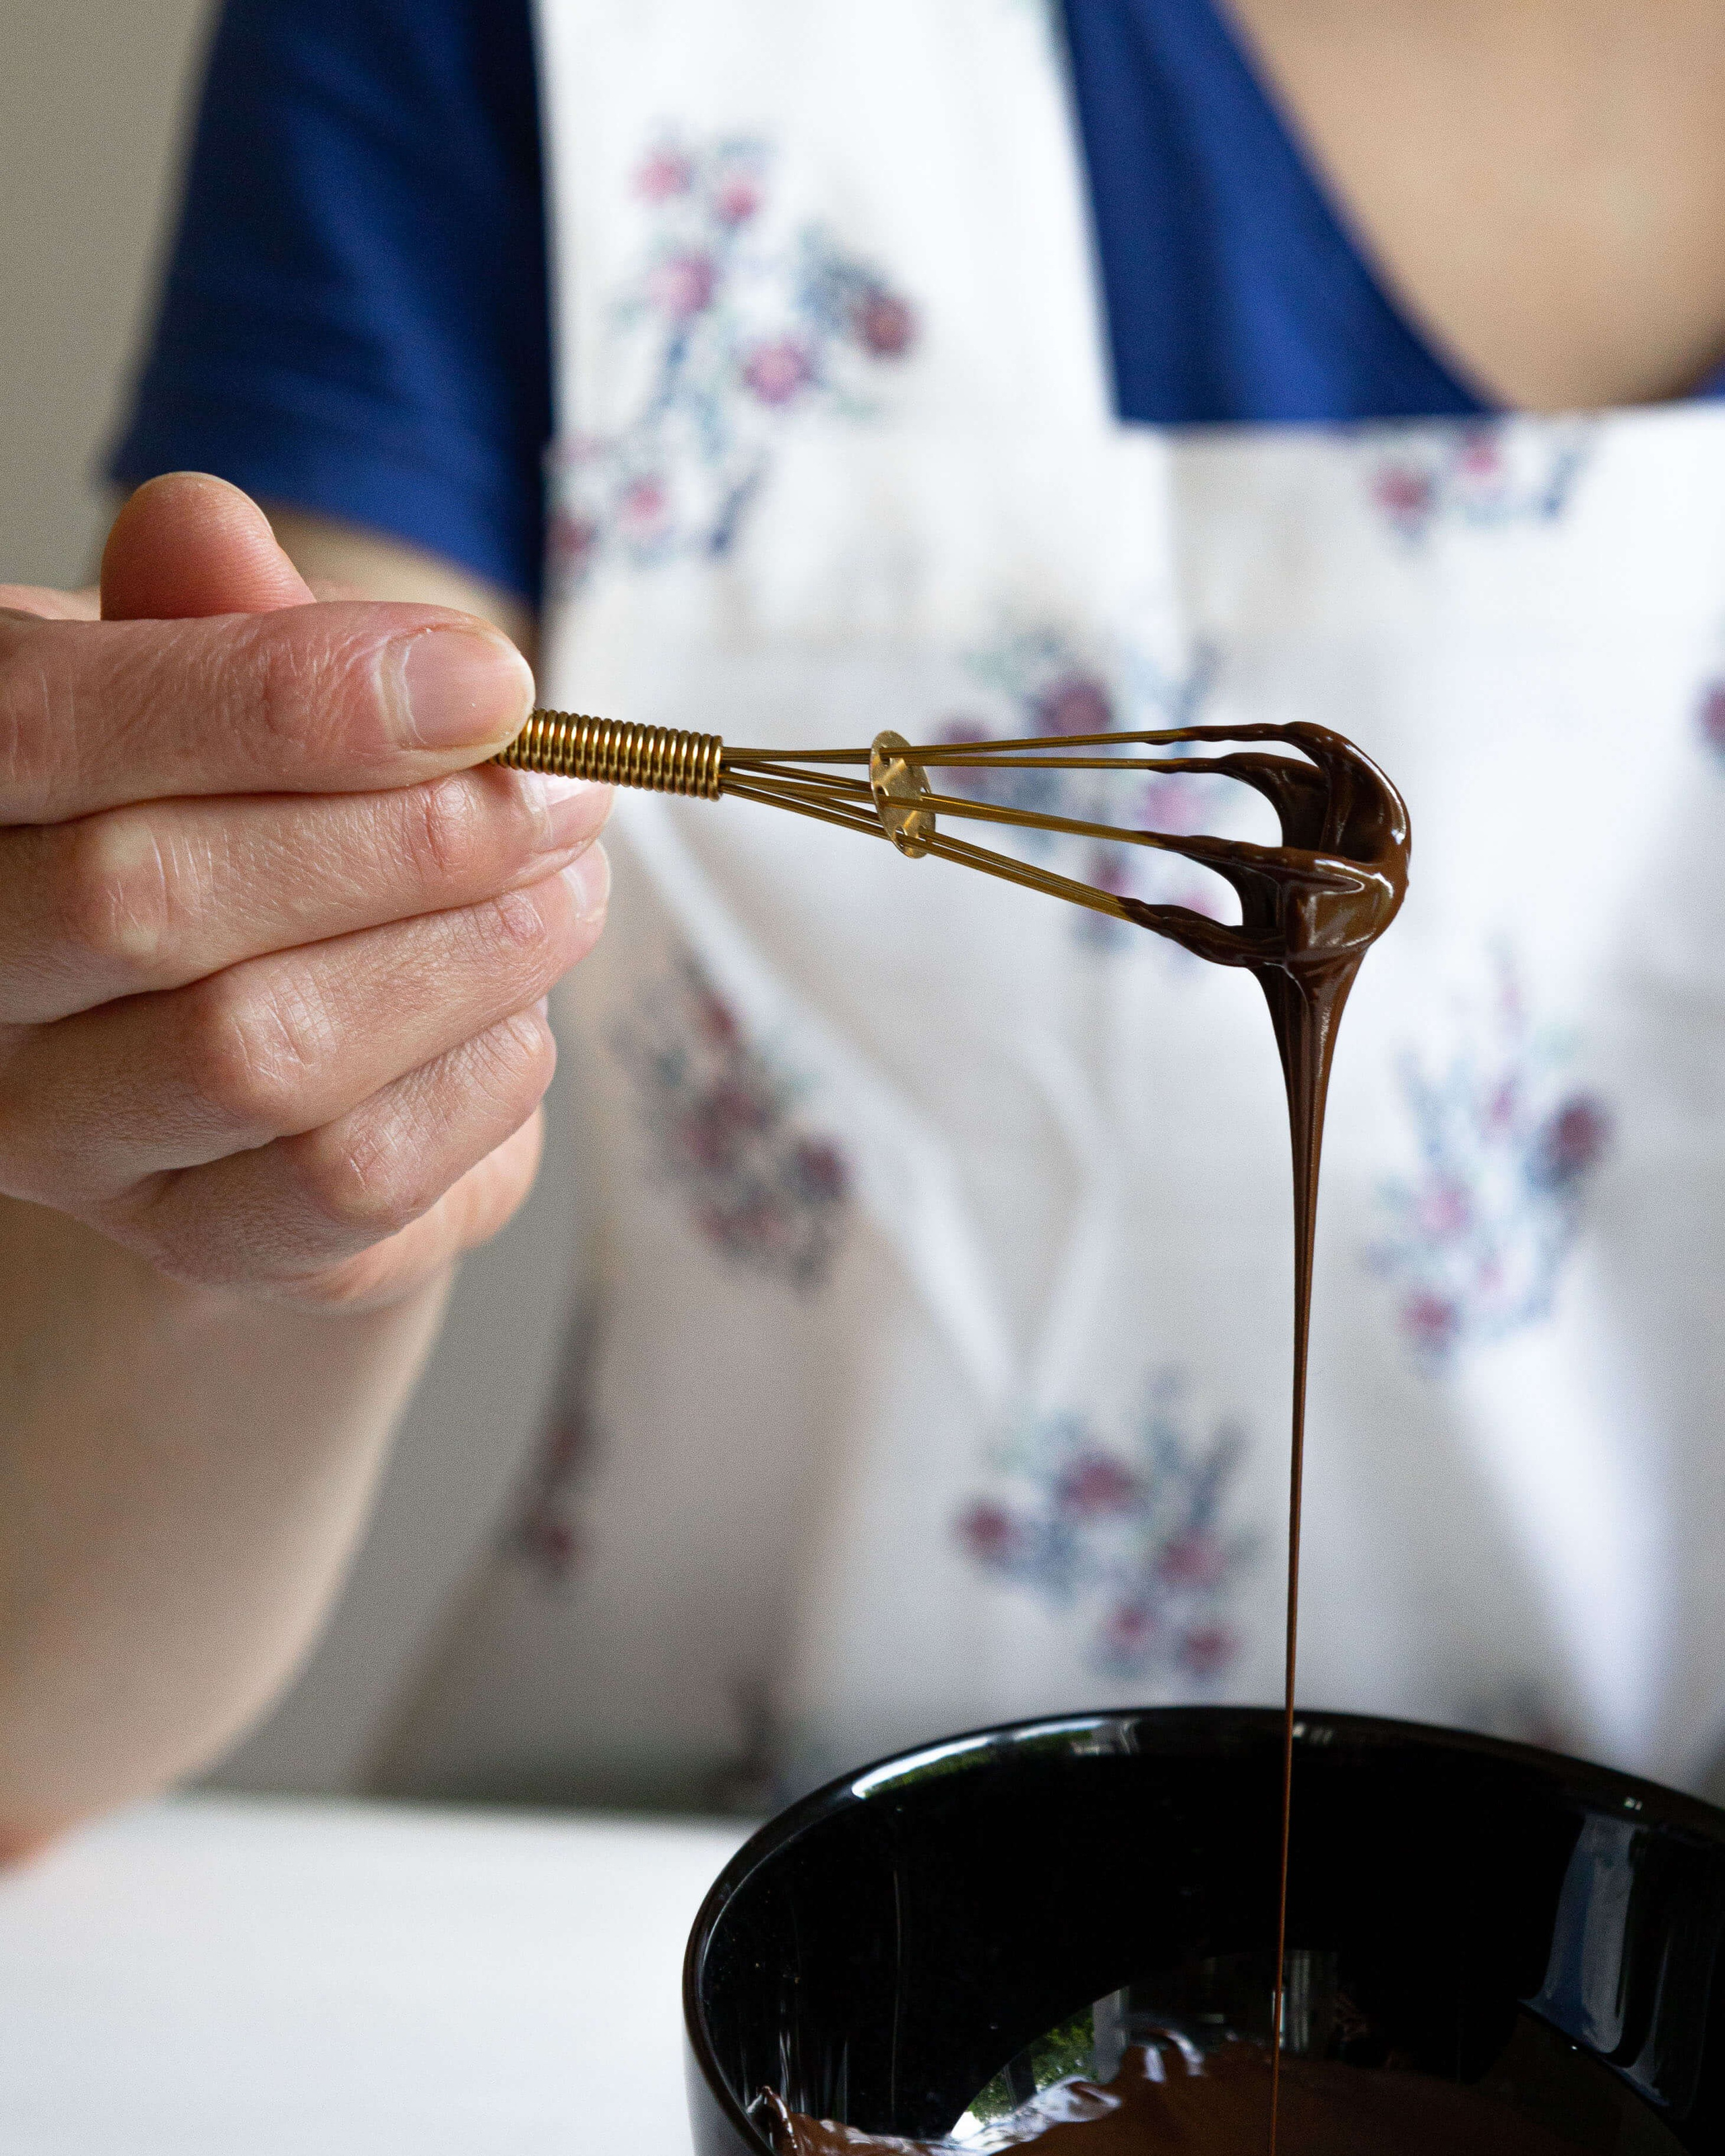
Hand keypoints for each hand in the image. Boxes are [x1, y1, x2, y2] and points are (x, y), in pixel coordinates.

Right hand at [0, 475, 609, 1308]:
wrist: (265, 1026)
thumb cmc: (242, 823)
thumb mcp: (217, 688)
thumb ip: (208, 616)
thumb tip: (206, 532)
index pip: (51, 729)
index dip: (287, 697)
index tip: (491, 679)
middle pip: (151, 900)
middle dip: (407, 835)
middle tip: (566, 792)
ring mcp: (65, 1136)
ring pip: (255, 1054)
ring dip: (463, 956)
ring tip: (567, 887)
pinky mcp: (192, 1241)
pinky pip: (343, 1180)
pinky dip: (474, 1083)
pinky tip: (522, 1018)